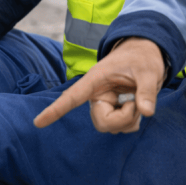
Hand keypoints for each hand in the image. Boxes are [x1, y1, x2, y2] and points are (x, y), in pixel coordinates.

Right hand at [34, 38, 165, 132]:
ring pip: (112, 127)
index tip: (38, 122)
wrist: (145, 56)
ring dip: (129, 120)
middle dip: (122, 120)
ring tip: (139, 100)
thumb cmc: (142, 58)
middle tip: (138, 106)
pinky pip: (121, 128)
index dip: (55, 110)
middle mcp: (97, 94)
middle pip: (102, 122)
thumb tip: (147, 112)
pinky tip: (138, 107)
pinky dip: (132, 122)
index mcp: (96, 80)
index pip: (73, 97)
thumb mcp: (148, 70)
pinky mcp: (114, 111)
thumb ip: (147, 91)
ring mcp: (105, 104)